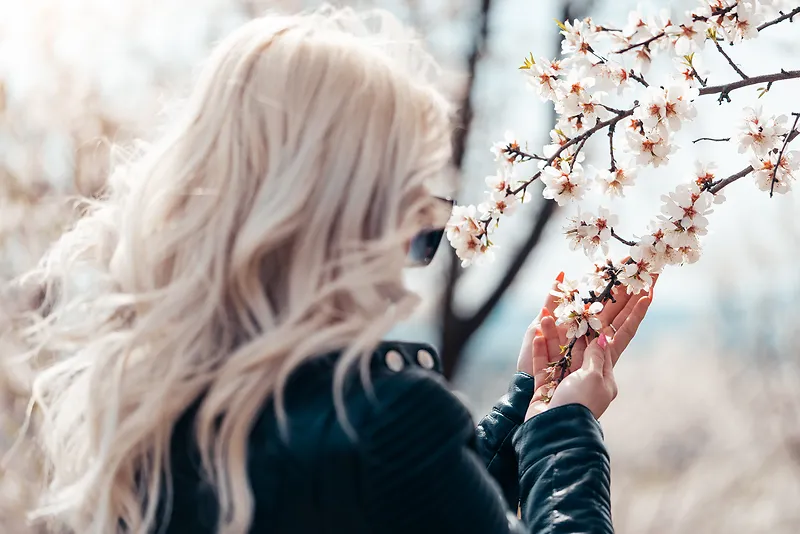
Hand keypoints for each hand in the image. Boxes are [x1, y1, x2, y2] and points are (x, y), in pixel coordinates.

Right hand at [519, 272, 654, 419]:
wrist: (554, 433)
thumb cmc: (580, 405)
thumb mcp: (593, 378)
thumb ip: (596, 355)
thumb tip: (602, 336)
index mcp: (604, 372)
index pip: (622, 336)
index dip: (635, 314)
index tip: (648, 293)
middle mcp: (586, 371)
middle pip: (592, 334)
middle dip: (598, 311)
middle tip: (606, 284)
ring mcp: (564, 377)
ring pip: (562, 344)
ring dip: (555, 327)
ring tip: (551, 308)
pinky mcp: (545, 384)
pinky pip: (542, 359)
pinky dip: (539, 346)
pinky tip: (536, 330)